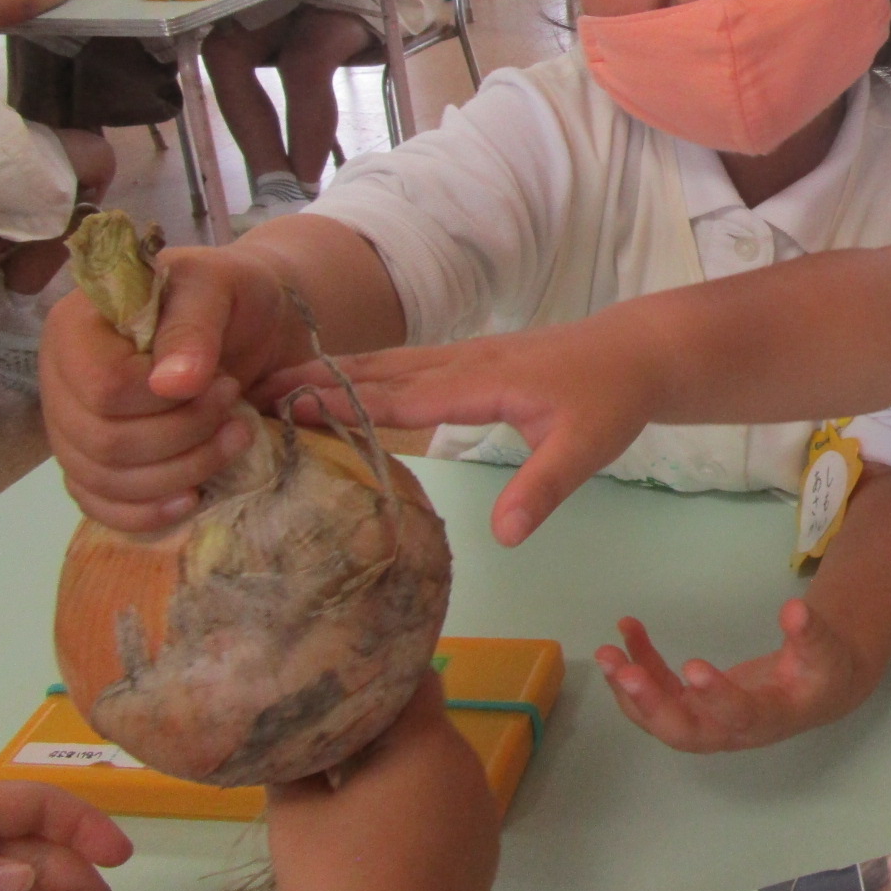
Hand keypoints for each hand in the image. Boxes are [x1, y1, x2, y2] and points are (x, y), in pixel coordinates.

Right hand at [40, 245, 303, 531]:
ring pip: (106, 481)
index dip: (167, 400)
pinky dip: (148, 512)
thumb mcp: (219, 289)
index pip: (105, 389)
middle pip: (104, 443)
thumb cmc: (228, 296)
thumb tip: (173, 384)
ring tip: (235, 439)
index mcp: (76, 328)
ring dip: (182, 472)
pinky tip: (193, 497)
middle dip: (185, 437)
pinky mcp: (95, 464)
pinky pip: (101, 506)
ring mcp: (72, 428)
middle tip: (236, 408)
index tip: (222, 382)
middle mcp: (61, 382)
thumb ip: (193, 329)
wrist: (249, 321)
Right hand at [263, 320, 654, 546]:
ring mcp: (468, 356)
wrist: (640, 353)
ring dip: (334, 371)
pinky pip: (408, 364)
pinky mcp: (474, 361)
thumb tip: (503, 537)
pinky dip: (366, 371)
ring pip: (390, 362)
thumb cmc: (611, 400)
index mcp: (483, 380)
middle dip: (317, 379)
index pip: (402, 393)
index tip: (288, 407)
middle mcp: (466, 361)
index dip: (346, 400)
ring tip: (274, 381)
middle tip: (250, 390)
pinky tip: (342, 382)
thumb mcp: (585, 449)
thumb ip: (542, 488)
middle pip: (380, 370)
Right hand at [264, 675, 497, 890]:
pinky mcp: (484, 852)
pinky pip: (449, 808)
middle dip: (379, 727)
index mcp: (429, 746)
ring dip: (398, 770)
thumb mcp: (296, 822)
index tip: (339, 675)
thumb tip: (286, 733)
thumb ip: (291, 766)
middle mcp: (468, 768)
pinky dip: (418, 808)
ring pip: (437, 768)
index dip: (376, 673)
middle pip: (425, 726)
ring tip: (344, 787)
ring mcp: (483, 812)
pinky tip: (378, 834)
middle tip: (326, 734)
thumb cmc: (339, 889)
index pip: (414, 680)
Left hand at [597, 600, 862, 751]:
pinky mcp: (693, 706)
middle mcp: (730, 731)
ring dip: (629, 688)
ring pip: (659, 718)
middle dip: (650, 705)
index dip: (716, 696)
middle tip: (623, 673)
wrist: (816, 691)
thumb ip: (811, 633)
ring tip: (606, 652)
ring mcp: (706, 721)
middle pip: (684, 733)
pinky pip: (658, 693)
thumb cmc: (824, 671)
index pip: (739, 716)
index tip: (693, 666)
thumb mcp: (826, 651)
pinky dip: (639, 665)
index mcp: (767, 719)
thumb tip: (793, 610)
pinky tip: (627, 632)